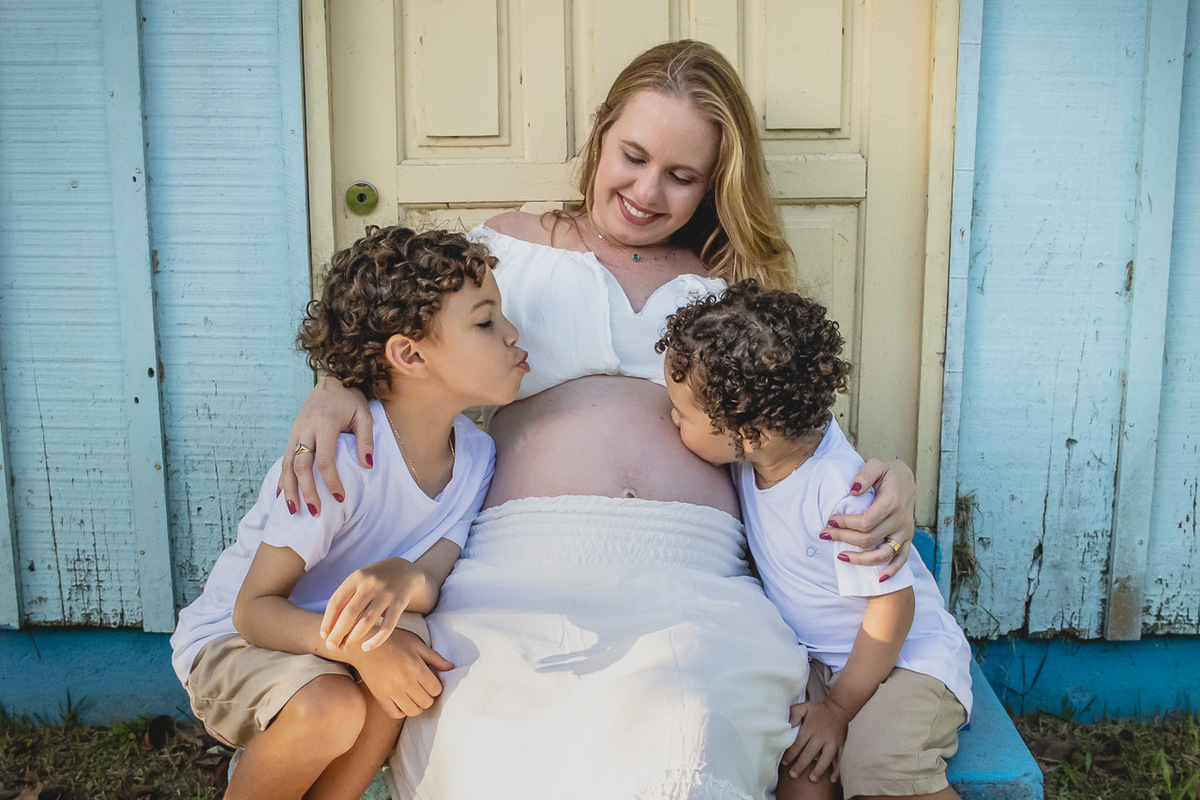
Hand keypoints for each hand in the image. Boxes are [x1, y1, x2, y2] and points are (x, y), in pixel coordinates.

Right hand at [279, 376, 373, 516]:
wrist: (331, 381)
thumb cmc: (350, 400)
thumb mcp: (364, 415)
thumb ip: (366, 440)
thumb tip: (367, 465)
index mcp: (325, 423)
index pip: (324, 459)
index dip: (331, 481)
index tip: (340, 497)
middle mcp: (306, 428)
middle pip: (301, 465)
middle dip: (306, 491)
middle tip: (314, 512)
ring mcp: (296, 431)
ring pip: (287, 464)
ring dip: (289, 489)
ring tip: (293, 510)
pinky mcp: (292, 434)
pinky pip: (283, 458)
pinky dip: (281, 478)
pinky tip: (281, 494)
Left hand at [321, 559, 426, 652]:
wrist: (405, 570)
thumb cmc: (374, 580)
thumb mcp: (359, 581)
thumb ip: (346, 599)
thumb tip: (330, 628)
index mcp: (357, 577)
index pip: (336, 602)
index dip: (327, 621)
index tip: (324, 636)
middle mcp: (371, 584)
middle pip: (349, 613)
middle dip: (337, 633)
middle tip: (332, 646)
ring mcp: (386, 594)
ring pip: (366, 622)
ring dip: (353, 638)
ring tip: (344, 648)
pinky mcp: (400, 604)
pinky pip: (387, 627)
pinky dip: (376, 640)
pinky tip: (366, 648)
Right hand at [350, 629, 454, 718]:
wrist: (363, 646)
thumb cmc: (393, 641)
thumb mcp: (416, 643)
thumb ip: (435, 657)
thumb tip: (451, 667)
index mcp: (415, 667)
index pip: (436, 689)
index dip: (436, 686)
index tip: (431, 680)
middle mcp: (404, 681)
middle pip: (427, 702)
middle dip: (428, 696)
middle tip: (423, 687)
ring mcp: (391, 691)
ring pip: (413, 711)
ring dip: (417, 705)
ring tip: (414, 695)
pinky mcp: (380, 697)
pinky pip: (396, 714)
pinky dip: (402, 710)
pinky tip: (403, 700)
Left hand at [782, 700, 849, 782]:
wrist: (839, 708)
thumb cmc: (818, 709)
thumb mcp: (804, 706)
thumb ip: (794, 713)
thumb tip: (788, 725)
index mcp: (811, 727)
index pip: (798, 743)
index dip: (790, 754)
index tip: (784, 762)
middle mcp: (821, 736)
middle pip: (810, 753)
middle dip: (801, 765)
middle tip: (793, 775)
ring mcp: (833, 741)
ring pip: (825, 758)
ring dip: (819, 770)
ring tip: (812, 779)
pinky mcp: (841, 745)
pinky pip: (840, 759)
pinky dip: (838, 770)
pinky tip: (833, 780)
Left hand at [823, 458, 915, 579]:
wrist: (908, 479)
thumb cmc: (888, 472)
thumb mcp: (877, 464)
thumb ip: (864, 475)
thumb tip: (852, 491)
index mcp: (892, 502)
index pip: (865, 521)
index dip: (845, 523)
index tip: (830, 520)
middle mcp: (900, 520)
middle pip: (869, 539)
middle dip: (844, 538)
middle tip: (825, 534)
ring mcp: (905, 532)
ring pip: (883, 554)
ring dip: (861, 559)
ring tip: (840, 556)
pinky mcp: (908, 539)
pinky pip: (902, 559)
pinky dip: (892, 571)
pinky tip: (878, 579)